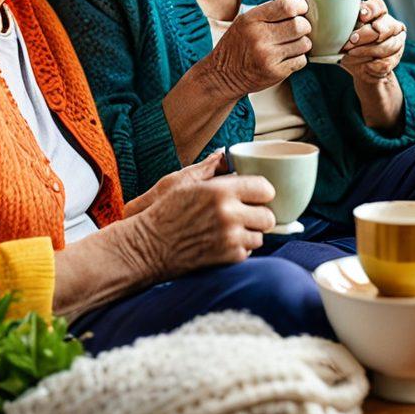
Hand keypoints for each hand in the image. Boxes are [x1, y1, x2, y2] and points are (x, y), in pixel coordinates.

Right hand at [123, 151, 276, 278]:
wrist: (147, 246)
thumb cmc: (163, 211)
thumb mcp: (184, 182)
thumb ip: (211, 168)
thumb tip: (226, 155)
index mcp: (220, 191)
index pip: (265, 188)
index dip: (262, 191)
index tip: (256, 194)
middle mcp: (229, 215)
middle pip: (268, 216)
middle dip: (259, 215)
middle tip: (247, 213)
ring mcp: (229, 239)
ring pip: (260, 237)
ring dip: (250, 233)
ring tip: (233, 228)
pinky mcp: (226, 258)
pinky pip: (248, 252)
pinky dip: (240, 248)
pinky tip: (224, 242)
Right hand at [204, 0, 311, 97]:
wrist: (222, 75)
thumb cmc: (238, 45)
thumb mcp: (245, 21)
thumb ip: (269, 12)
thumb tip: (299, 6)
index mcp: (252, 20)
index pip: (287, 6)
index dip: (300, 6)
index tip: (301, 10)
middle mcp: (259, 37)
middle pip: (300, 25)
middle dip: (304, 26)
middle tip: (298, 29)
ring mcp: (268, 56)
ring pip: (304, 43)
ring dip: (302, 43)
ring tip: (291, 44)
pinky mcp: (275, 72)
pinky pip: (301, 60)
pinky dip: (298, 58)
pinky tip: (287, 57)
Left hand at [340, 0, 405, 83]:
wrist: (362, 69)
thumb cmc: (351, 46)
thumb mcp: (344, 35)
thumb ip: (341, 26)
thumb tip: (324, 20)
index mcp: (378, 14)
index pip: (378, 6)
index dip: (371, 10)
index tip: (361, 17)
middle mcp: (391, 25)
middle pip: (383, 27)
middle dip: (366, 35)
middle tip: (351, 41)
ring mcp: (397, 41)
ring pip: (387, 46)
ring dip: (366, 51)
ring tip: (350, 54)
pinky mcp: (396, 58)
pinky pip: (386, 62)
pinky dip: (372, 65)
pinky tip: (363, 66)